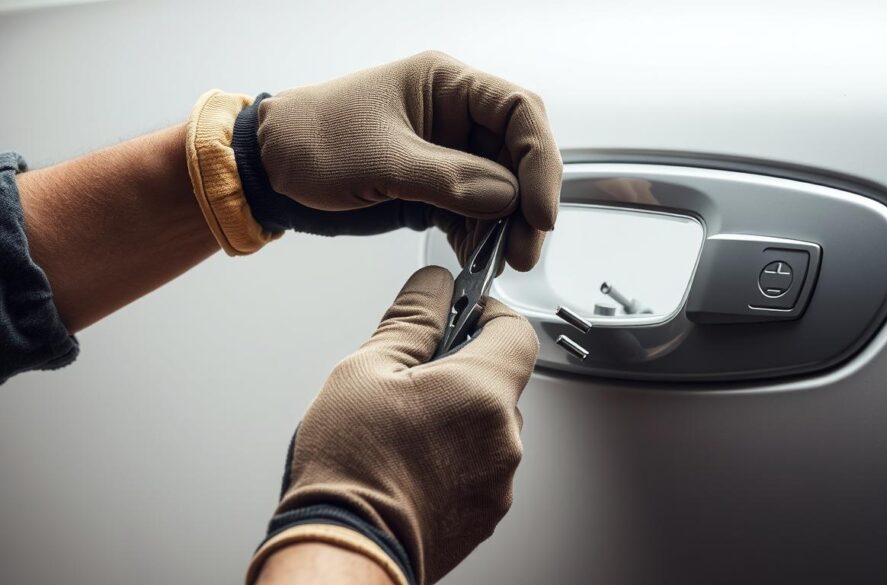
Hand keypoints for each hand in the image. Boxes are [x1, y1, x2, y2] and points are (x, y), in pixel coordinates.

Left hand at [239, 51, 561, 270]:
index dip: (540, 160)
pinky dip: (481, 238)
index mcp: (446, 85)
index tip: (539, 209)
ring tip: (501, 260)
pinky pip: (475, 214)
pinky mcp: (436, 189)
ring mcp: (448, 155)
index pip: (520, 112)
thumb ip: (448, 178)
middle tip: (523, 247)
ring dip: (508, 228)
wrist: (270, 172)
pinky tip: (477, 258)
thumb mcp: (381, 159)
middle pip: (519, 157)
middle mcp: (455, 117)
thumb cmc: (311, 142)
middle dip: (527, 204)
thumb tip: (507, 197)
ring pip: (502, 191)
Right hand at [247, 266, 538, 584]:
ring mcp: (498, 481)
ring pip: (488, 427)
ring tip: (402, 431)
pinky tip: (411, 464)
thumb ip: (411, 321)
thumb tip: (432, 287)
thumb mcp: (365, 371)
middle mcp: (504, 438)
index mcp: (482, 392)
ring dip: (457, 418)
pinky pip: (480, 467)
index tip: (462, 313)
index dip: (490, 313)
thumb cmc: (350, 469)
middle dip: (462, 371)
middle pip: (499, 382)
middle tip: (411, 380)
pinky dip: (455, 458)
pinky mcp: (485, 514)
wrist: (345, 551)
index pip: (517, 331)